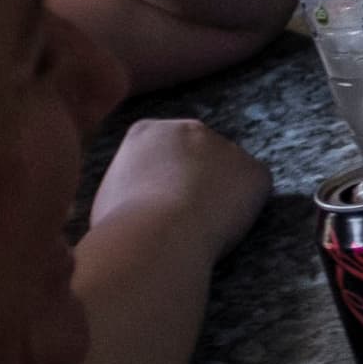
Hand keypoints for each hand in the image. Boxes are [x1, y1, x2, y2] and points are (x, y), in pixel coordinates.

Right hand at [92, 116, 269, 263]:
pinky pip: (253, 191)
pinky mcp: (256, 171)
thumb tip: (126, 200)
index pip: (158, 150)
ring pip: (226, 173)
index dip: (160, 180)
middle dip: (193, 181)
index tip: (156, 205)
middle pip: (196, 154)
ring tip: (199, 230)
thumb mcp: (106, 196)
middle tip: (182, 219)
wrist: (159, 234)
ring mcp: (226, 146)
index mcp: (145, 132)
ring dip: (219, 195)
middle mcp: (188, 129)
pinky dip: (245, 211)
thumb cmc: (122, 225)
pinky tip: (224, 231)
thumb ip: (124, 185)